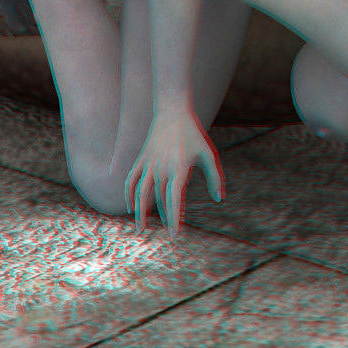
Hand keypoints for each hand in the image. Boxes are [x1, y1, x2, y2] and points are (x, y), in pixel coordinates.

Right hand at [124, 114, 222, 230]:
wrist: (173, 111)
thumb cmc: (193, 134)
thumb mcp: (208, 154)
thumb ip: (215, 177)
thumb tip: (218, 199)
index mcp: (178, 168)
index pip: (174, 198)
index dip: (174, 217)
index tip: (175, 234)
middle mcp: (161, 168)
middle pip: (159, 199)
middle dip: (164, 218)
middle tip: (168, 236)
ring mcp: (149, 163)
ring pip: (141, 192)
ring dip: (139, 211)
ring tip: (140, 229)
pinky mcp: (141, 159)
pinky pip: (131, 179)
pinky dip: (129, 193)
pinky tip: (131, 206)